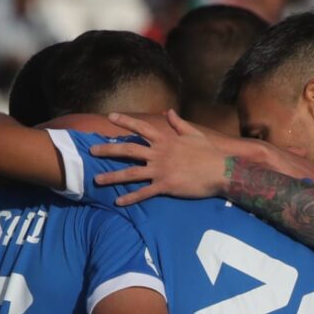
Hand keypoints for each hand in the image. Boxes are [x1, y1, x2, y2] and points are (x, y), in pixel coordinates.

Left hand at [88, 110, 231, 206]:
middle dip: (108, 149)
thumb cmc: (209, 153)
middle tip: (92, 150)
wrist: (221, 171)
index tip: (110, 118)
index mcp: (165, 139)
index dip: (124, 122)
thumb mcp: (193, 134)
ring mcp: (160, 170)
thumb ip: (178, 123)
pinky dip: (130, 198)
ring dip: (112, 176)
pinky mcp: (165, 186)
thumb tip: (169, 112)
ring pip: (130, 173)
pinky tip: (118, 202)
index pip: (140, 128)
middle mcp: (159, 153)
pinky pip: (144, 193)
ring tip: (96, 179)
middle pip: (127, 150)